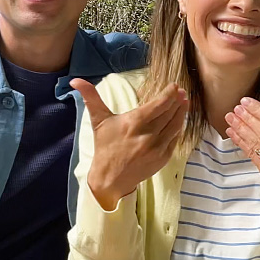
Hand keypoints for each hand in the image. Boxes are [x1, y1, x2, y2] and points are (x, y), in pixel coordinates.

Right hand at [70, 78, 187, 210]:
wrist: (110, 178)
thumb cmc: (105, 146)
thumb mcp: (98, 121)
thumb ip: (91, 97)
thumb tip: (75, 80)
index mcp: (133, 123)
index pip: (158, 104)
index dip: (169, 94)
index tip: (174, 86)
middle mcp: (148, 135)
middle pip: (169, 112)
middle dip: (177, 100)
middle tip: (181, 91)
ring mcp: (157, 148)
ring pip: (175, 125)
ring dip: (181, 112)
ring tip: (184, 102)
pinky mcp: (163, 158)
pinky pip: (175, 139)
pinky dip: (179, 127)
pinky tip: (180, 119)